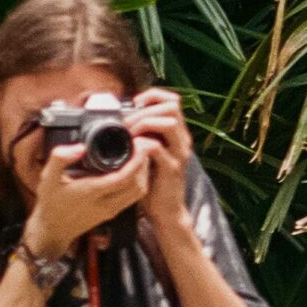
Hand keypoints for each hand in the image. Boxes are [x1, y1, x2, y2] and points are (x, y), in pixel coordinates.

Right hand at [23, 140, 150, 256]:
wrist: (52, 230)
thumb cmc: (50, 203)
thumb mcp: (47, 178)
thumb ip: (59, 159)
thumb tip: (80, 147)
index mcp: (91, 193)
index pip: (124, 177)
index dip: (136, 160)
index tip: (139, 144)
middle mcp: (105, 204)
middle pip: (137, 185)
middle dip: (144, 164)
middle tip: (143, 146)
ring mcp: (111, 210)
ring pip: (139, 192)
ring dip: (144, 173)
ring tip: (140, 155)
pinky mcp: (113, 212)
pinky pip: (134, 197)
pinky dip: (139, 181)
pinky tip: (134, 169)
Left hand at [127, 87, 192, 231]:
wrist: (167, 211)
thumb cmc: (154, 182)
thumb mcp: (151, 153)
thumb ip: (145, 136)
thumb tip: (124, 118)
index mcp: (177, 133)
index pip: (173, 100)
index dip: (153, 95)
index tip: (135, 103)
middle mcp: (182, 140)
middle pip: (172, 106)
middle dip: (145, 110)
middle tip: (126, 121)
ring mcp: (179, 153)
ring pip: (168, 122)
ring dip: (143, 123)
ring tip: (128, 133)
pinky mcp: (171, 168)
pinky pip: (156, 147)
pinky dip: (140, 143)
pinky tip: (130, 149)